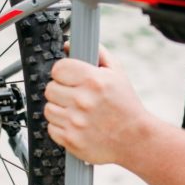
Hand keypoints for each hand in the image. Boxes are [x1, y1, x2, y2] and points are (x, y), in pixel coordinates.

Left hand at [43, 46, 153, 165]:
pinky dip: (61, 127)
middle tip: (74, 95)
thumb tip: (69, 44)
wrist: (135, 139)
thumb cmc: (126, 105)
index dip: (63, 72)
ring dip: (59, 109)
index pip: (58, 68)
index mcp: (93, 80)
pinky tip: (75, 124)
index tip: (68, 77)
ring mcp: (75, 122)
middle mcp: (82, 100)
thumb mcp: (117, 73)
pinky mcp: (71, 140)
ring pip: (48, 109)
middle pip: (50, 89)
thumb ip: (97, 53)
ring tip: (75, 111)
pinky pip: (51, 128)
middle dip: (61, 90)